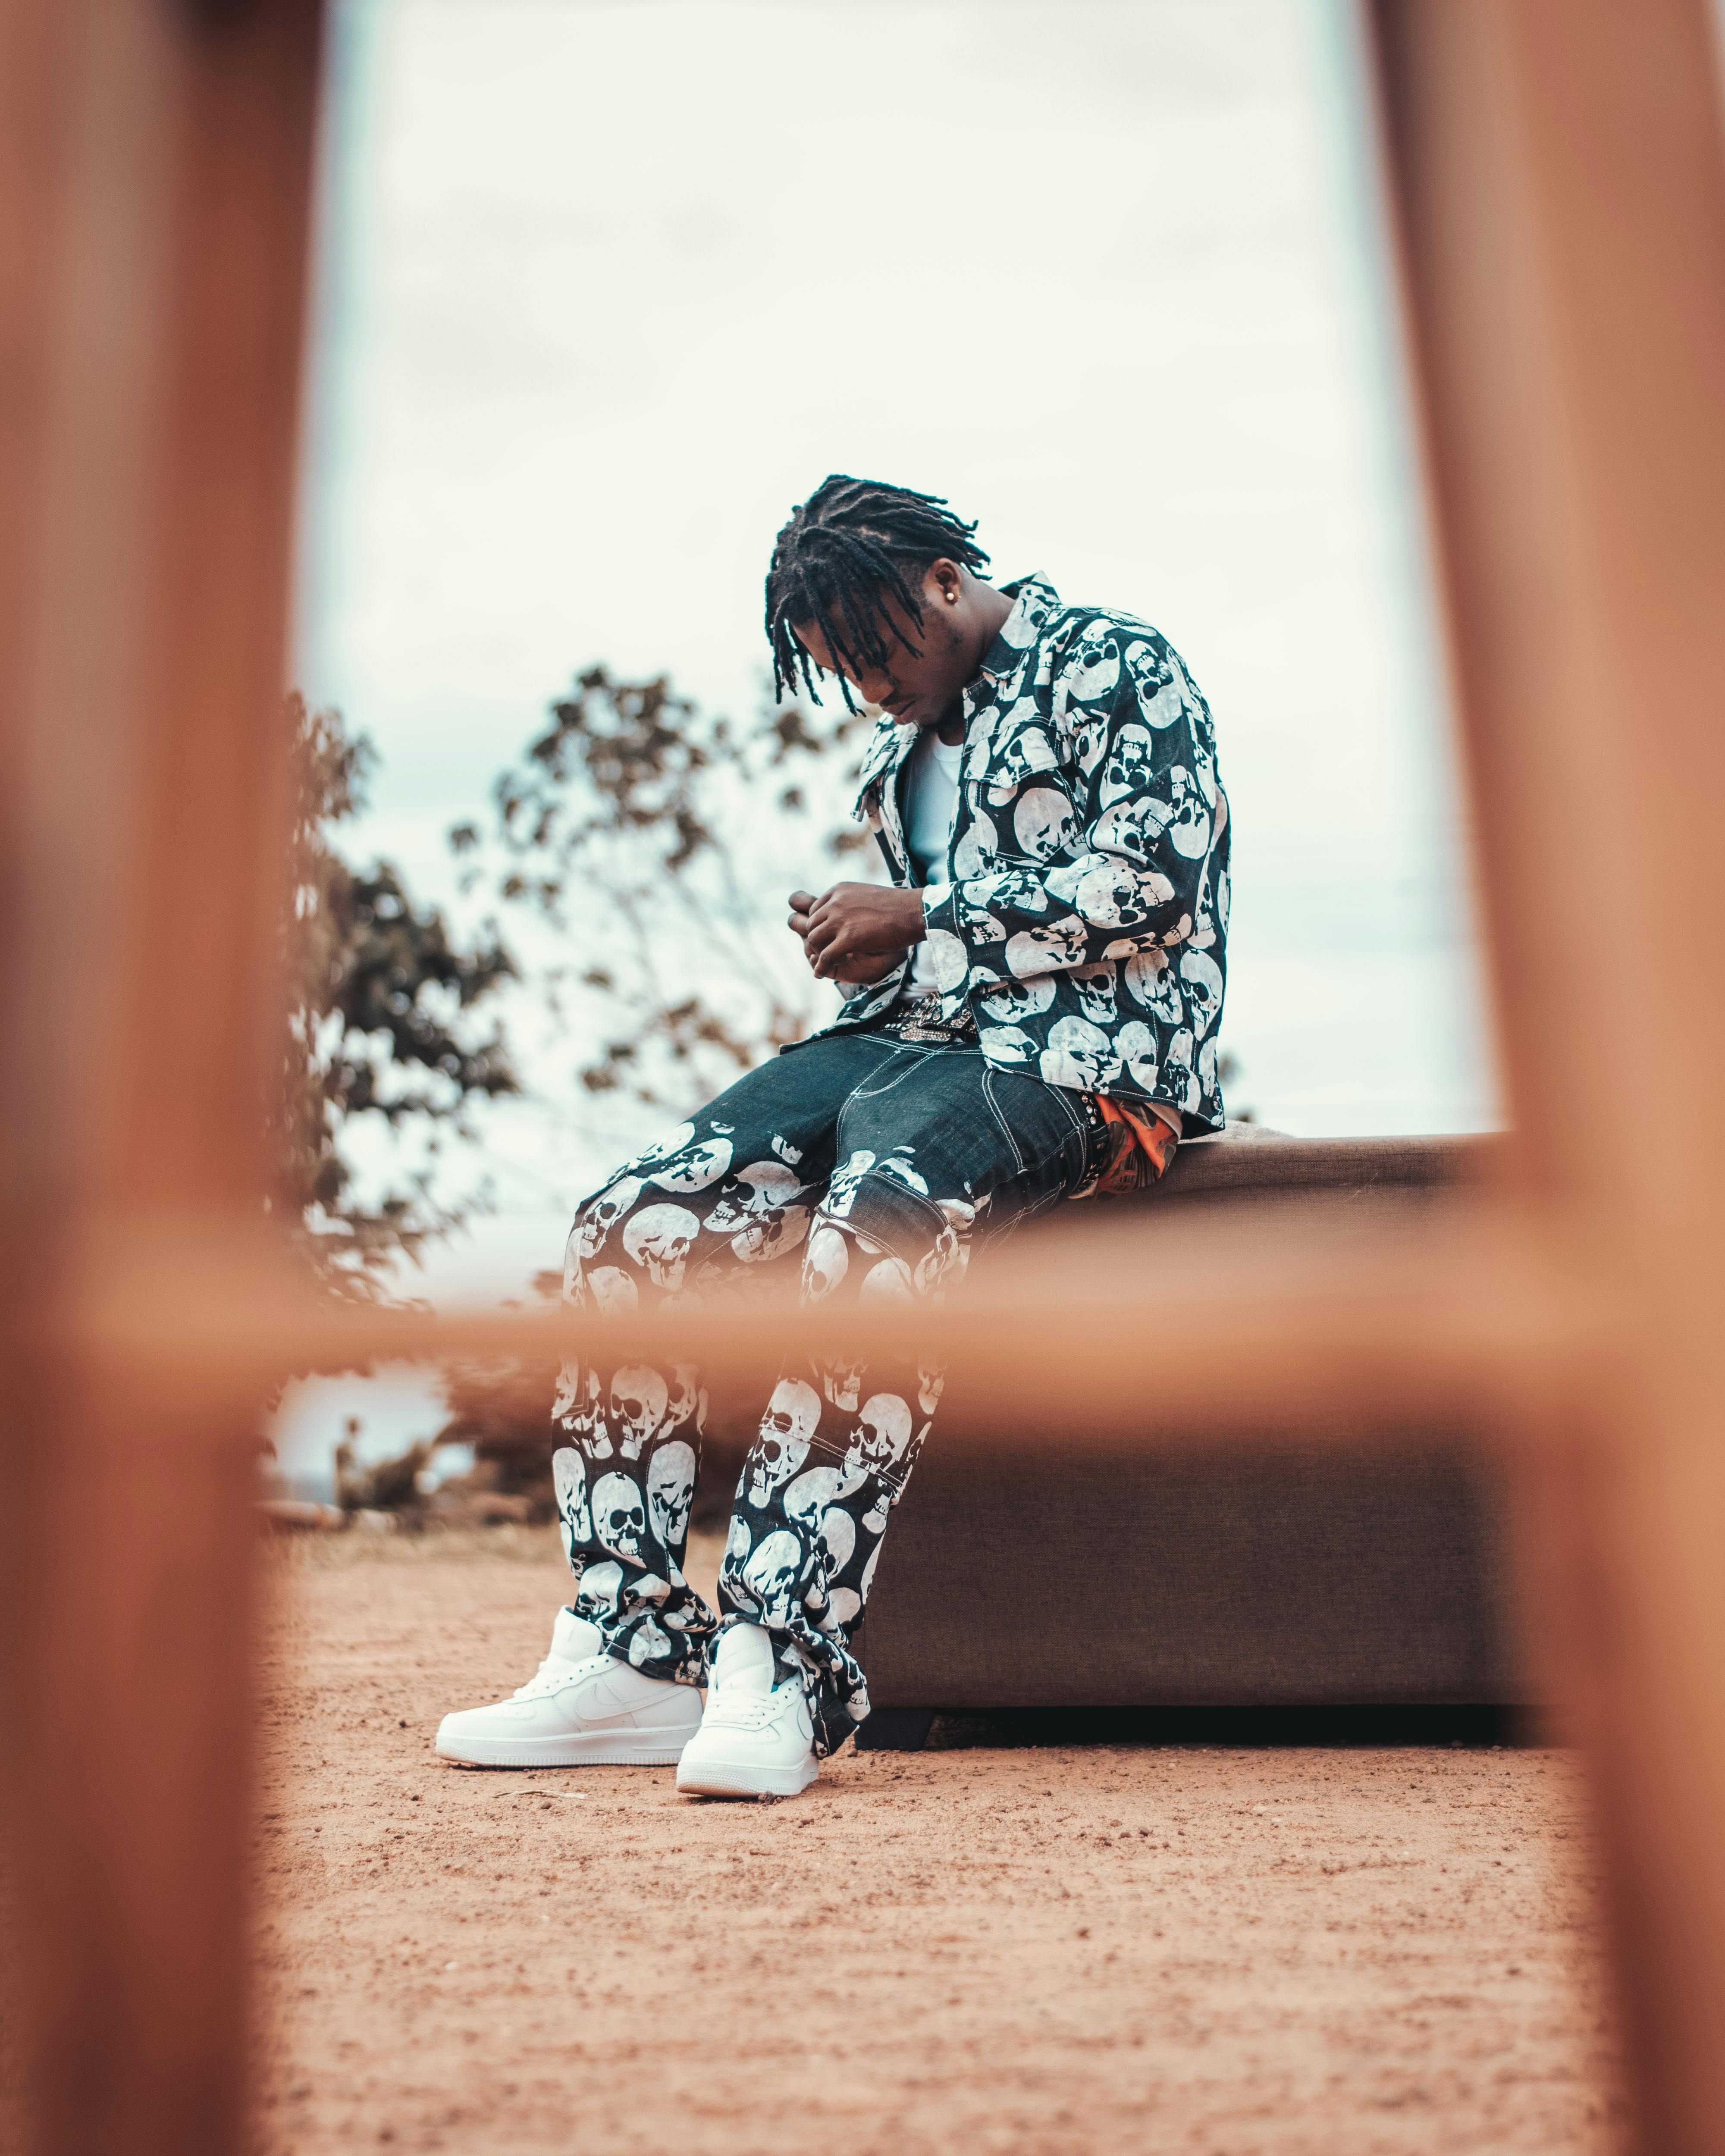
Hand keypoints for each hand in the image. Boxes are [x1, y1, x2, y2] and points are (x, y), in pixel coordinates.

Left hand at [788, 883, 925, 981]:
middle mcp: (835, 902)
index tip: (830, 938)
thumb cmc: (898, 907)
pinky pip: (825, 957)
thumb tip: (846, 915)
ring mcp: (840, 919)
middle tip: (830, 952)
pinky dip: (822, 967)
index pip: (815, 911)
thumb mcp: (866, 896)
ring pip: (814, 940)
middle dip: (818, 941)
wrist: (916, 912)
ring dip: (819, 953)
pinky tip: (823, 974)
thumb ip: (850, 903)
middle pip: (811, 925)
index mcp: (838, 891)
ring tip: (832, 961)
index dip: (820, 927)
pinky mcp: (849, 938)